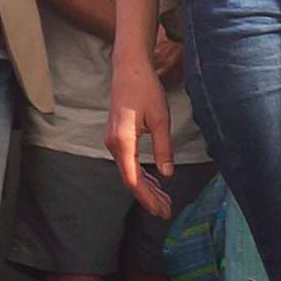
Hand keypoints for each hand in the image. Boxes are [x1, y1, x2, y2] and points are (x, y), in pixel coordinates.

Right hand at [109, 46, 179, 213]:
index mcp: (122, 141)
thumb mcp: (161, 118)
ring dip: (147, 187)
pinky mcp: (118, 138)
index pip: (133, 179)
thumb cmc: (146, 89)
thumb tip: (167, 174)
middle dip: (149, 197)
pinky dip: (142, 174)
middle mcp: (113, 144)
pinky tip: (155, 183)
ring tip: (165, 201)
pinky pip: (129, 162)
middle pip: (131, 179)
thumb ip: (163, 147)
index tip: (161, 210)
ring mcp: (113, 142)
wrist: (129, 69)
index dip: (147, 197)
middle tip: (167, 211)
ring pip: (130, 172)